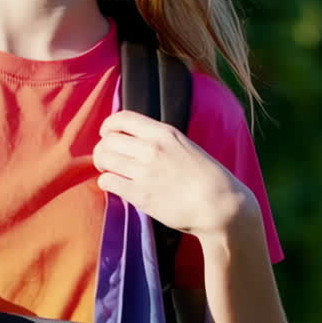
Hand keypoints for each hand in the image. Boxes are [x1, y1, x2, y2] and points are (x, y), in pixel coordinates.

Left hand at [93, 110, 254, 240]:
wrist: (219, 204)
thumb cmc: (207, 177)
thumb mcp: (185, 146)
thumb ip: (161, 141)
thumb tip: (136, 142)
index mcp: (164, 133)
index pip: (122, 118)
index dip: (108, 126)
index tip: (107, 134)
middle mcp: (151, 148)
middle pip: (108, 140)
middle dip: (103, 149)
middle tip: (108, 159)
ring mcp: (144, 171)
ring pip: (104, 159)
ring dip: (102, 165)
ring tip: (110, 172)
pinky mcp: (140, 194)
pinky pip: (108, 181)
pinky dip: (106, 182)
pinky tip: (116, 186)